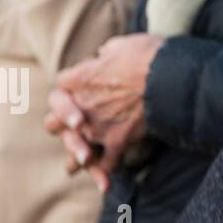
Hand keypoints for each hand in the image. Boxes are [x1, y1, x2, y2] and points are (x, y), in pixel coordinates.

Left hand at [46, 33, 163, 183]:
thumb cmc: (147, 55)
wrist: (170, 76)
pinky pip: (106, 163)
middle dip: (62, 126)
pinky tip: (106, 179)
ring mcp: (97, 127)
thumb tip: (104, 55)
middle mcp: (80, 106)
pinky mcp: (117, 141)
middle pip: (53, 123)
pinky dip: (106, 171)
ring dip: (77, 156)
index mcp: (77, 79)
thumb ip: (106, 53)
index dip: (71, 89)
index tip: (82, 89)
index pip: (61, 87)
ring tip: (80, 162)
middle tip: (73, 128)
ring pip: (75, 150)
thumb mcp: (121, 44)